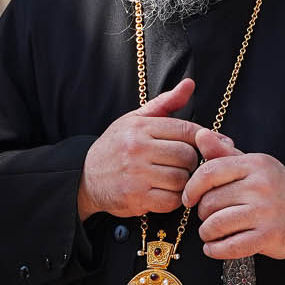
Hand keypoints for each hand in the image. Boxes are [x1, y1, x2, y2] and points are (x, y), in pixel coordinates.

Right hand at [78, 79, 203, 220]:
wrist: (86, 177)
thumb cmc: (116, 146)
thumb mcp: (136, 120)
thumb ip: (165, 103)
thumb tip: (190, 84)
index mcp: (139, 127)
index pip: (186, 130)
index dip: (199, 139)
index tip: (197, 146)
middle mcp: (136, 149)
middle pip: (187, 156)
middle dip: (191, 162)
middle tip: (183, 164)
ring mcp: (136, 175)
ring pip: (181, 179)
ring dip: (183, 182)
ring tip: (173, 178)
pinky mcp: (135, 198)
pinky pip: (170, 200)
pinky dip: (173, 199)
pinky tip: (165, 193)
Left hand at [182, 130, 284, 259]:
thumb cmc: (273, 189)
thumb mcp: (252, 166)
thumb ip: (224, 153)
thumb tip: (200, 134)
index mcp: (254, 164)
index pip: (209, 172)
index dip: (192, 188)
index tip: (189, 198)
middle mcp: (260, 186)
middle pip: (210, 201)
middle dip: (202, 212)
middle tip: (208, 216)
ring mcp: (265, 212)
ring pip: (216, 224)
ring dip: (206, 232)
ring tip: (210, 232)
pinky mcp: (268, 236)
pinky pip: (230, 246)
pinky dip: (215, 249)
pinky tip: (213, 247)